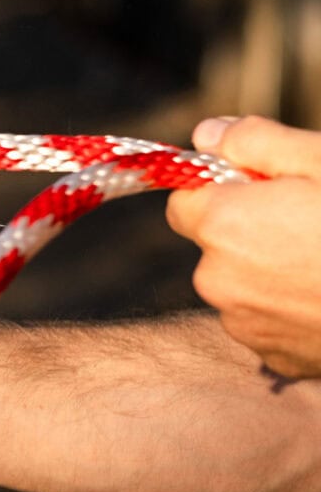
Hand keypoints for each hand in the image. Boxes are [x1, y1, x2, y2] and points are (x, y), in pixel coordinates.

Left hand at [166, 115, 320, 377]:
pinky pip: (267, 321)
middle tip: (311, 222)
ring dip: (269, 272)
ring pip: (240, 285)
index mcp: (223, 226)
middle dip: (248, 231)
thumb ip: (257, 142)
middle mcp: (216, 280)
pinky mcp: (273, 357)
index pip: (184, 203)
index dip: (220, 191)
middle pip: (215, 246)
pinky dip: (290, 308)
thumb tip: (205, 134)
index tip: (261, 187)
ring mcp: (243, 325)